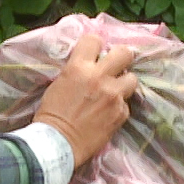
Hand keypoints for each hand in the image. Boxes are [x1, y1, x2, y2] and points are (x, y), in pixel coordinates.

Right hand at [33, 34, 138, 166]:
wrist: (57, 143)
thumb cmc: (51, 114)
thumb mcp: (60, 83)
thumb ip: (78, 71)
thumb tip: (91, 66)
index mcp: (78, 67)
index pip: (94, 39)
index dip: (96, 45)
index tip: (97, 53)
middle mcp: (99, 77)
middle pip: (125, 53)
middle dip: (122, 58)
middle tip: (117, 66)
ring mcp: (113, 96)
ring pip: (132, 79)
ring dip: (124, 84)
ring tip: (114, 93)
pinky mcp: (121, 113)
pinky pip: (126, 104)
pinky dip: (118, 108)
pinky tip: (107, 114)